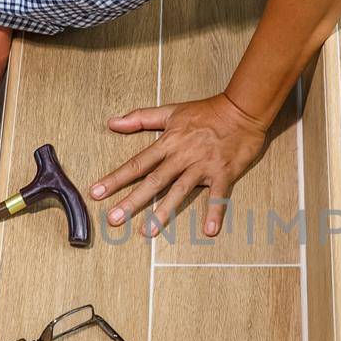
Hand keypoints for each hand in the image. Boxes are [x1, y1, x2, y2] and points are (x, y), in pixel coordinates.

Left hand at [90, 93, 268, 236]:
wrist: (242, 109)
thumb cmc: (208, 111)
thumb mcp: (171, 110)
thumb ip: (140, 117)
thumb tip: (113, 122)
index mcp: (168, 142)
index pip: (137, 163)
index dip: (116, 178)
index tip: (97, 192)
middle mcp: (182, 156)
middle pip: (153, 181)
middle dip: (132, 201)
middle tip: (114, 219)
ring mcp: (202, 166)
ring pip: (179, 191)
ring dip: (163, 212)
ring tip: (148, 231)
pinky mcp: (223, 173)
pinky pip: (218, 196)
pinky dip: (215, 212)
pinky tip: (209, 231)